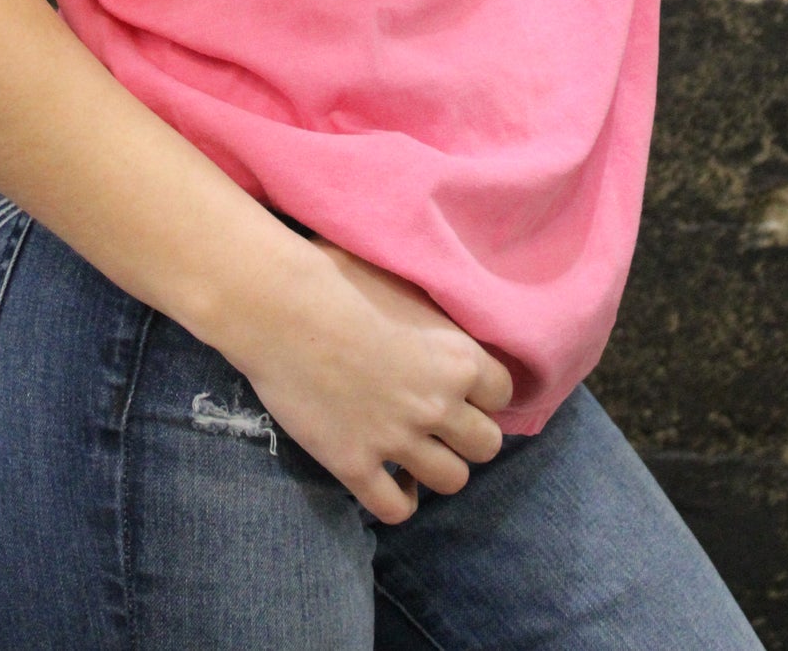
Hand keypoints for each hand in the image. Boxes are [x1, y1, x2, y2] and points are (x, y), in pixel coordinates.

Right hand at [224, 232, 514, 525]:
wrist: (282, 309)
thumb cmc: (338, 279)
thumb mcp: (403, 284)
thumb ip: (435, 314)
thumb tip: (444, 316)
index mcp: (456, 356)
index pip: (504, 393)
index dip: (485, 393)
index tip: (464, 389)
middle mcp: (437, 404)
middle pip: (488, 445)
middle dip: (469, 437)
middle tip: (442, 425)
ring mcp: (398, 440)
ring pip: (453, 481)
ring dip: (437, 469)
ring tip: (417, 454)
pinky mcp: (356, 465)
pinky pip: (397, 509)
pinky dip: (398, 500)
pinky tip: (387, 480)